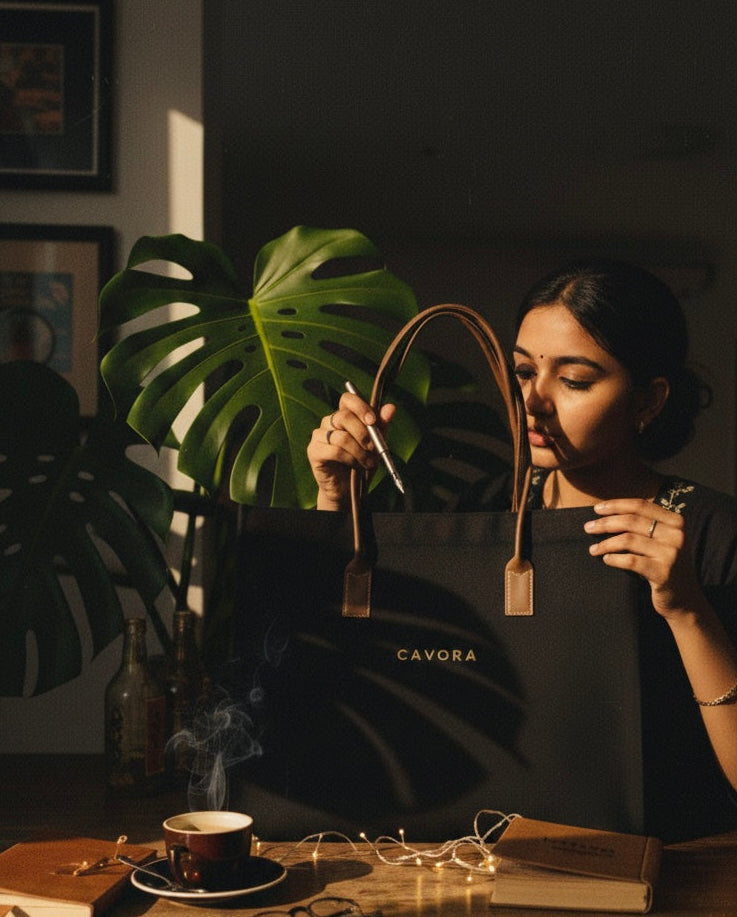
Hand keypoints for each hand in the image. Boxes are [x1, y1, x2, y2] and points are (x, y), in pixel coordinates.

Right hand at [307, 390, 395, 509]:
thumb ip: (381, 426)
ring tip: (369, 463)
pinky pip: (334, 450)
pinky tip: (356, 467)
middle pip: (344, 416)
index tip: (373, 421)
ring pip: (341, 436)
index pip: (347, 399)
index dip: (360, 406)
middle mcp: (329, 422)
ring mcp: (319, 436)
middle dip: (364, 433)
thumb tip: (391, 407)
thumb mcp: (376, 444)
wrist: (349, 489)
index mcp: (343, 416)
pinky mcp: (314, 451)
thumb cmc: (361, 464)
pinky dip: (350, 459)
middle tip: (374, 448)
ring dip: (360, 451)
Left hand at [584, 498, 705, 619]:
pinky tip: (606, 559)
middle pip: (632, 521)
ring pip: (628, 540)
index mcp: (676, 522)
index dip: (616, 505)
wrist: (685, 599)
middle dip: (605, 523)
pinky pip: (630, 561)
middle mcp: (676, 535)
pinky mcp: (663, 573)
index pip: (641, 505)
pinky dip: (614, 559)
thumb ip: (645, 525)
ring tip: (593, 549)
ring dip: (606, 543)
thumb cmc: (665, 565)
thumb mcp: (663, 541)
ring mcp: (671, 554)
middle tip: (588, 528)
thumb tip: (607, 513)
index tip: (597, 509)